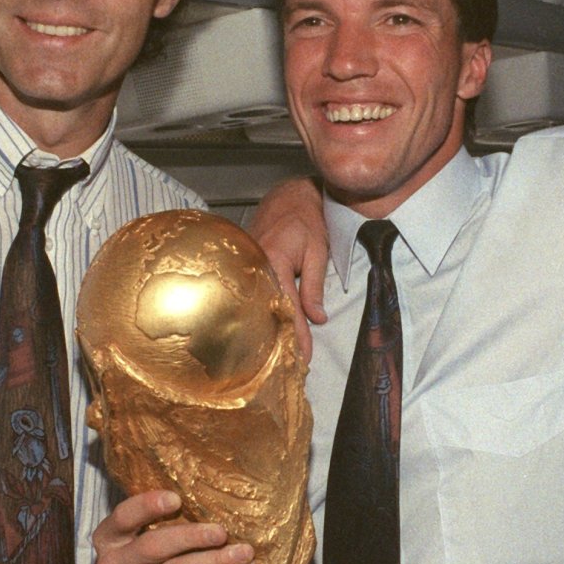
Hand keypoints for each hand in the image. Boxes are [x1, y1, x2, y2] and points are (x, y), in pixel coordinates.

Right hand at [92, 490, 253, 563]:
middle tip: (222, 531)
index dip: (147, 506)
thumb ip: (166, 513)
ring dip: (216, 561)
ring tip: (244, 552)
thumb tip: (206, 484)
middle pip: (153, 547)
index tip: (176, 499)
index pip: (123, 517)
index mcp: (108, 538)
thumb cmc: (162, 553)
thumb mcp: (154, 530)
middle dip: (192, 537)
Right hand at [249, 177, 329, 361]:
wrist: (288, 196)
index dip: (296, 334)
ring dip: (268, 329)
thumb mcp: (318, 250)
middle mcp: (255, 266)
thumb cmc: (306, 219)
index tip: (303, 357)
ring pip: (258, 306)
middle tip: (290, 367)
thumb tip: (318, 318)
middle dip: (279, 340)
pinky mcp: (246, 268)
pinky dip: (263, 313)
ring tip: (277, 356)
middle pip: (266, 312)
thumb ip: (315, 285)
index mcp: (273, 261)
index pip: (287, 307)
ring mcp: (247, 267)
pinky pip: (255, 295)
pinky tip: (267, 331)